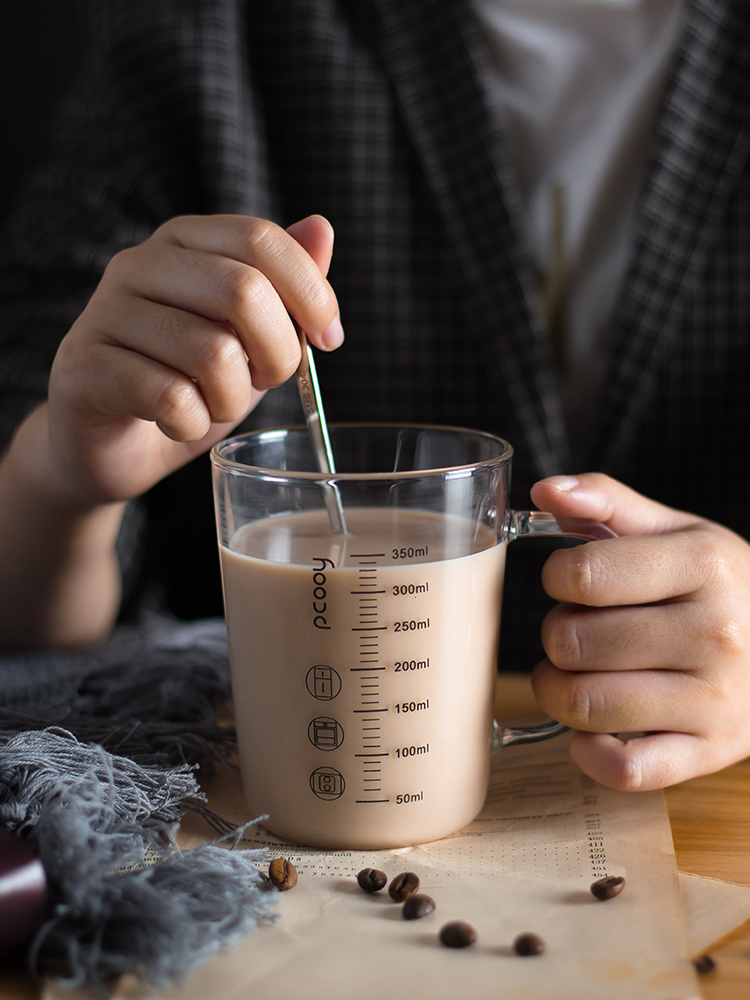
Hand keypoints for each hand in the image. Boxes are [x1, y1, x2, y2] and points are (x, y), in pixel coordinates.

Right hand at [38, 214, 342, 506]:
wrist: (109, 444)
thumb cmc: (185, 384)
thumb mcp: (248, 338)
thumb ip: (283, 288)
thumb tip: (321, 227)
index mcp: (182, 243)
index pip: (259, 238)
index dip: (310, 292)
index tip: (329, 339)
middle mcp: (138, 264)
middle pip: (243, 291)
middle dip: (277, 353)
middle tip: (264, 382)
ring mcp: (104, 313)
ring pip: (212, 352)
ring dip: (231, 399)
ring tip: (213, 407)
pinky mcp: (83, 368)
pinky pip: (171, 397)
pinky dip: (193, 424)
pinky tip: (180, 424)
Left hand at [528, 473, 749, 789]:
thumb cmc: (716, 585)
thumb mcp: (675, 531)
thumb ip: (607, 501)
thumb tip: (545, 487)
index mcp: (705, 566)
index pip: (581, 575)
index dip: (556, 577)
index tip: (571, 582)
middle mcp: (716, 633)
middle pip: (571, 642)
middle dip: (556, 635)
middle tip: (578, 631)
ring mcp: (716, 700)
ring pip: (584, 705)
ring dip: (558, 691)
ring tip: (577, 674)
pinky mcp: (711, 753)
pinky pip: (625, 769)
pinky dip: (590, 752)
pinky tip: (595, 726)